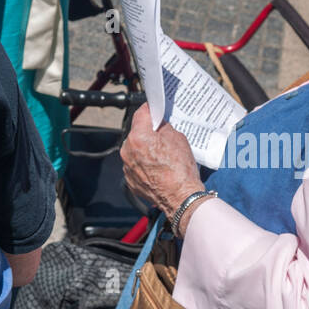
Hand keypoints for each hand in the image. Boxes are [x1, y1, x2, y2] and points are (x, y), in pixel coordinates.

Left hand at [121, 104, 205, 220]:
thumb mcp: (178, 138)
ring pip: (135, 150)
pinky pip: (135, 165)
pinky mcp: (129, 180)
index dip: (150, 110)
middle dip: (148, 133)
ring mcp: (127, 166)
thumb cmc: (180, 171)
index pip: (141, 114)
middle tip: (162, 138)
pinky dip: (144, 165)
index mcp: (138, 137)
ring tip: (162, 157)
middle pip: (136, 133)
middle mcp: (128, 151)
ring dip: (145, 150)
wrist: (181, 198)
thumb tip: (158, 124)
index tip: (153, 110)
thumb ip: (164, 127)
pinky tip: (157, 169)